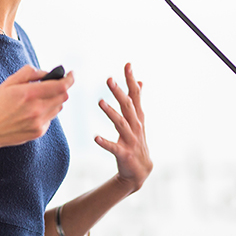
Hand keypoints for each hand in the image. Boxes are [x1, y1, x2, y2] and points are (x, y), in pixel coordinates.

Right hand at [0, 65, 73, 148]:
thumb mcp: (8, 83)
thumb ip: (28, 73)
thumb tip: (45, 73)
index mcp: (30, 94)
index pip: (61, 85)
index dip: (70, 78)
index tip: (71, 73)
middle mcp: (37, 109)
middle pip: (63, 96)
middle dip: (61, 88)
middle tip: (54, 84)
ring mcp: (39, 122)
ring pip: (58, 107)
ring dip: (54, 100)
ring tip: (40, 98)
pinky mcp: (38, 132)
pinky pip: (50, 118)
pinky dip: (46, 112)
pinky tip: (32, 112)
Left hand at [96, 63, 152, 193]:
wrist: (140, 171)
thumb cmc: (137, 141)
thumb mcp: (138, 119)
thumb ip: (137, 100)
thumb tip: (140, 81)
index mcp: (137, 117)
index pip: (135, 95)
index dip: (131, 80)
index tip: (128, 64)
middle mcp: (136, 126)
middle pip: (128, 106)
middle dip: (119, 92)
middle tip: (109, 79)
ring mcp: (131, 140)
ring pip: (121, 124)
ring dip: (111, 113)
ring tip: (100, 102)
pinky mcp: (124, 154)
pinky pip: (113, 147)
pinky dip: (105, 142)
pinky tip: (95, 138)